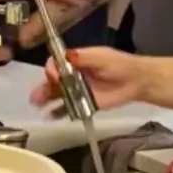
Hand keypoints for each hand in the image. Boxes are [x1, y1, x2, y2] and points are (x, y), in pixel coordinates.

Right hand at [31, 48, 149, 109]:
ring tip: (37, 105)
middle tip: (36, 96)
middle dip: (44, 87)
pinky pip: (68, 107)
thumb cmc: (119, 65)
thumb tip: (64, 56)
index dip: (52, 70)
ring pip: (58, 94)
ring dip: (46, 99)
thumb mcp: (101, 57)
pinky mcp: (84, 104)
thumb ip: (82, 58)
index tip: (53, 76)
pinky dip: (58, 112)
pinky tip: (50, 116)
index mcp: (76, 60)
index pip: (57, 63)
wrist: (137, 81)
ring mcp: (78, 90)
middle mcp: (74, 75)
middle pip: (54, 80)